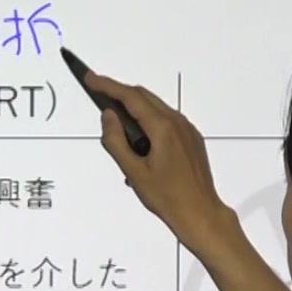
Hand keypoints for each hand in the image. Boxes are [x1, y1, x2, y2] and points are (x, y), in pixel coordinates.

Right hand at [88, 73, 237, 252]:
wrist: (200, 213)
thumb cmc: (168, 198)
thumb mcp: (134, 172)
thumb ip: (116, 142)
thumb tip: (108, 116)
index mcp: (163, 128)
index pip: (130, 98)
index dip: (108, 86)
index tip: (91, 78)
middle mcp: (178, 123)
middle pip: (144, 97)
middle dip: (119, 93)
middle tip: (98, 93)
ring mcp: (187, 130)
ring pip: (155, 108)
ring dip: (134, 109)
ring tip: (117, 126)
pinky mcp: (191, 139)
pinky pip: (166, 121)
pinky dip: (149, 122)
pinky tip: (139, 144)